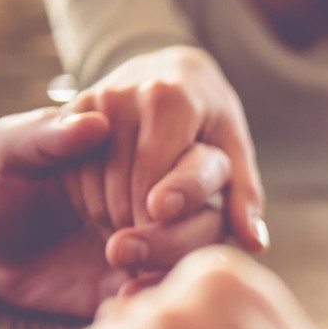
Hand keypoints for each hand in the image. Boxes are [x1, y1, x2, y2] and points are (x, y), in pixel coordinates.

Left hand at [0, 107, 233, 317]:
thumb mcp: (6, 151)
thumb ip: (44, 135)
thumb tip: (96, 124)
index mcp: (138, 139)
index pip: (188, 148)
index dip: (180, 178)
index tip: (154, 203)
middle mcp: (161, 181)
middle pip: (214, 190)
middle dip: (187, 215)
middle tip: (133, 234)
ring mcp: (164, 228)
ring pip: (207, 234)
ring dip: (175, 249)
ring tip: (118, 258)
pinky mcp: (153, 272)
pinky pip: (178, 280)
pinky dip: (158, 288)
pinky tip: (123, 295)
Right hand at [66, 45, 266, 252]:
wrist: (167, 69)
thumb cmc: (209, 118)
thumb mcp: (233, 146)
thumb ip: (243, 193)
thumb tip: (254, 243)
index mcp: (172, 101)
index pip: (161, 176)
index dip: (165, 213)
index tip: (163, 236)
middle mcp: (129, 95)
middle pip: (129, 187)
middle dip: (140, 230)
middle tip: (146, 259)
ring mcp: (97, 101)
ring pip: (97, 186)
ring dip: (112, 223)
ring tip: (132, 239)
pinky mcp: (73, 110)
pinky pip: (74, 173)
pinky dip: (88, 204)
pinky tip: (109, 219)